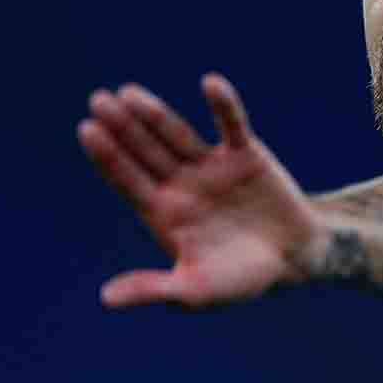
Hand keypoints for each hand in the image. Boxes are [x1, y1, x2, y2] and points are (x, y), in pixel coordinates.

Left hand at [78, 73, 317, 308]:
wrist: (295, 260)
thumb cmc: (240, 279)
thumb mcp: (196, 290)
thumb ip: (154, 289)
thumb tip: (106, 298)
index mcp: (163, 212)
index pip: (128, 180)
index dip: (108, 156)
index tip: (87, 130)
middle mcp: (181, 183)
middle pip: (145, 150)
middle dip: (123, 127)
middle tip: (99, 100)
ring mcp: (210, 165)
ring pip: (177, 134)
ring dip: (155, 113)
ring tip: (129, 93)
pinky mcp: (243, 153)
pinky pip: (231, 124)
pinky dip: (223, 105)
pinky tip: (210, 83)